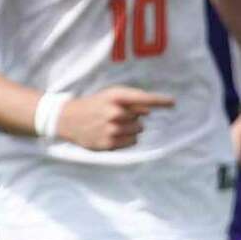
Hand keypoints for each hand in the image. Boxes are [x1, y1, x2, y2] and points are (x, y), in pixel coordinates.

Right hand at [56, 87, 172, 151]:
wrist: (67, 119)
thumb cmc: (94, 105)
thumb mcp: (109, 96)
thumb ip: (130, 101)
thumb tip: (148, 111)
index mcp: (114, 97)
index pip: (142, 98)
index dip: (159, 100)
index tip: (173, 102)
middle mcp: (114, 112)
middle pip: (141, 117)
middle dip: (133, 117)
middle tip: (115, 115)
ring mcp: (112, 129)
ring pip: (138, 130)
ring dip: (131, 128)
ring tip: (112, 125)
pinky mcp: (109, 143)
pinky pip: (132, 142)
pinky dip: (127, 139)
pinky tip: (112, 134)